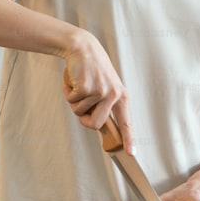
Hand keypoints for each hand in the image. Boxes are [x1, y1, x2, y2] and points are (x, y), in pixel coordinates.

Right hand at [61, 31, 132, 150]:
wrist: (82, 47)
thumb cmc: (93, 69)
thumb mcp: (105, 86)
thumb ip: (105, 105)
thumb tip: (101, 127)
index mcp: (121, 96)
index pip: (126, 122)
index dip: (128, 138)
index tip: (131, 153)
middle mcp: (114, 94)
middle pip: (96, 124)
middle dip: (84, 120)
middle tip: (80, 108)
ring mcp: (100, 91)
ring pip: (80, 112)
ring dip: (74, 101)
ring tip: (79, 85)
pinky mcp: (86, 87)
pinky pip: (72, 101)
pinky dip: (68, 92)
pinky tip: (74, 79)